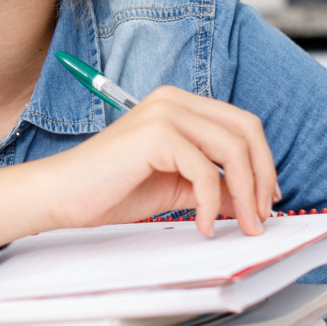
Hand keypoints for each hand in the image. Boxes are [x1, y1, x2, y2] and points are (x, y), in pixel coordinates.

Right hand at [0, 86, 279, 259]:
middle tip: (259, 217)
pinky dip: (211, 203)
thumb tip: (249, 201)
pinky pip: (205, 171)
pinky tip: (201, 224)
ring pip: (232, 148)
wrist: (61, 196)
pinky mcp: (154, 134)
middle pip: (246, 130)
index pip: (241, 124)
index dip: (263, 163)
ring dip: (245, 193)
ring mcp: (163, 112)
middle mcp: (172, 100)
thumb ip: (211, 186)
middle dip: (261, 178)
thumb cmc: (107, 189)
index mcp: (177, 105)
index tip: (265, 200)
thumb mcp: (174, 187)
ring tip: (240, 225)